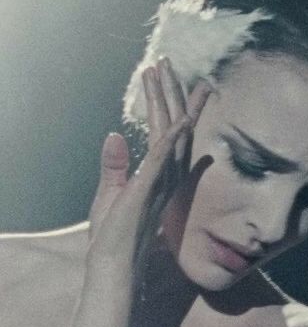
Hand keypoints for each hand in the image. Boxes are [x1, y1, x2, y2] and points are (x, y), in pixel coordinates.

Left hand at [87, 57, 211, 268]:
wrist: (111, 264)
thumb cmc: (112, 234)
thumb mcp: (110, 192)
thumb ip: (115, 164)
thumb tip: (114, 134)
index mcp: (158, 173)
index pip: (168, 132)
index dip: (168, 104)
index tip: (165, 80)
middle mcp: (166, 173)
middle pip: (173, 125)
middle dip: (171, 92)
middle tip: (168, 63)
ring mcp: (161, 179)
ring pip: (169, 132)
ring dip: (168, 101)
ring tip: (164, 70)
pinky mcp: (149, 187)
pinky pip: (164, 156)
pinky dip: (172, 135)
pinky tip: (178, 116)